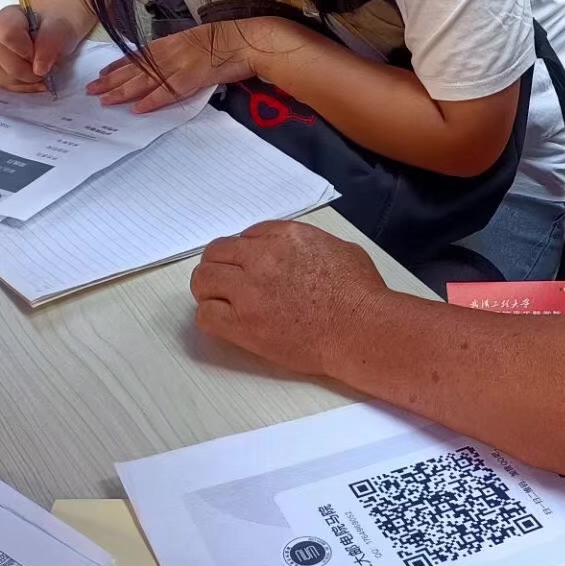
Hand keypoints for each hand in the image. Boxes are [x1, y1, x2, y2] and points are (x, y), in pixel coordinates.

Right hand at [0, 5, 81, 92]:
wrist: (51, 31)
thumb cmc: (54, 26)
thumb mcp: (61, 27)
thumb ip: (50, 42)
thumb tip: (39, 69)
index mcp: (7, 18)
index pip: (9, 36)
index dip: (28, 52)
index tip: (41, 55)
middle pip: (8, 64)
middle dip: (32, 71)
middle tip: (47, 66)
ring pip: (5, 79)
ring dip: (29, 81)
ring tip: (42, 71)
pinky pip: (5, 86)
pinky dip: (24, 87)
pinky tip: (36, 81)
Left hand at [86, 20, 275, 113]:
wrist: (246, 40)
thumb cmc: (229, 39)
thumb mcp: (198, 40)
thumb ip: (181, 50)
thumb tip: (173, 60)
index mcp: (171, 42)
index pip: (137, 56)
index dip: (118, 66)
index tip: (103, 74)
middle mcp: (169, 53)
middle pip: (134, 69)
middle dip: (111, 80)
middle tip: (91, 90)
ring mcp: (178, 65)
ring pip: (144, 81)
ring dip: (122, 92)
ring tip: (103, 100)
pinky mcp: (190, 79)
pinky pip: (166, 92)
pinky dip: (151, 101)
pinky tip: (136, 109)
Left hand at [191, 221, 387, 375]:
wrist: (361, 330)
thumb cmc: (361, 293)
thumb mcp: (340, 249)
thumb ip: (309, 245)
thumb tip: (296, 254)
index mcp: (285, 236)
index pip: (245, 235)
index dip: (244, 252)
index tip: (249, 266)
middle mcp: (261, 258)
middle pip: (216, 252)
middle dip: (220, 265)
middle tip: (228, 282)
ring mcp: (248, 291)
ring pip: (203, 280)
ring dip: (209, 289)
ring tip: (221, 301)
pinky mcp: (242, 324)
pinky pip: (205, 315)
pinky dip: (210, 317)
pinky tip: (226, 323)